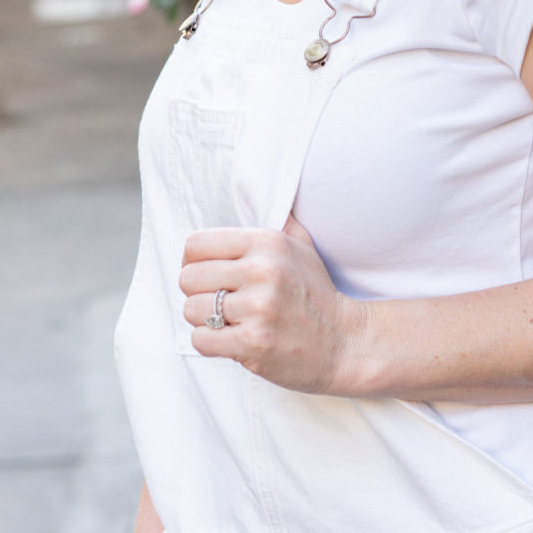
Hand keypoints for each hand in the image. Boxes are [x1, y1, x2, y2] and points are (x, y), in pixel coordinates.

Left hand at [179, 215, 364, 393]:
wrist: (343, 342)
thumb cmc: (316, 294)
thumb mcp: (301, 247)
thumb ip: (278, 221)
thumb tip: (256, 189)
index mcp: (267, 241)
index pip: (196, 244)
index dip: (193, 262)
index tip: (206, 276)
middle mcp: (262, 269)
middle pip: (188, 278)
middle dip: (197, 293)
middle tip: (219, 302)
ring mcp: (259, 307)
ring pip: (191, 310)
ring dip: (204, 321)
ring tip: (229, 321)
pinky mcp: (253, 342)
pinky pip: (201, 340)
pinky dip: (209, 343)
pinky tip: (231, 339)